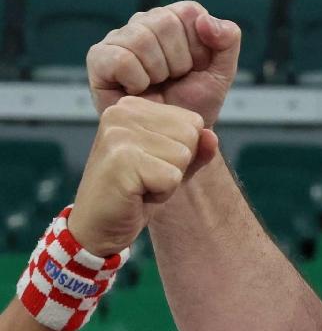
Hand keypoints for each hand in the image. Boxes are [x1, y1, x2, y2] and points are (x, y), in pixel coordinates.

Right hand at [68, 97, 217, 255]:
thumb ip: (196, 149)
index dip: (182, 151)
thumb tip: (211, 135)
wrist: (100, 224)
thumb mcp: (172, 166)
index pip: (193, 121)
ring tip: (141, 184)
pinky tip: (137, 194)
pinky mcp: (122, 159)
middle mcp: (121, 112)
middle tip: (147, 177)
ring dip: (169, 180)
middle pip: (190, 136)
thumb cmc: (135, 193)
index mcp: (132, 106)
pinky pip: (173, 177)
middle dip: (177, 165)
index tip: (153, 163)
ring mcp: (119, 134)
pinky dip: (162, 193)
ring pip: (183, 156)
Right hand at [87, 2, 240, 125]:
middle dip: (180, 61)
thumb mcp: (221, 73)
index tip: (195, 68)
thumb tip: (205, 20)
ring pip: (143, 39)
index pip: (189, 12)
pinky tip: (137, 90)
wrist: (172, 139)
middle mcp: (143, 23)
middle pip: (165, 22)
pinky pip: (121, 59)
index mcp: (173, 21)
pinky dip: (137, 80)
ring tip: (156, 86)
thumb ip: (227, 40)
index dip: (199, 46)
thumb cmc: (192, 106)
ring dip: (159, 72)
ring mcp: (118, 38)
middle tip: (173, 80)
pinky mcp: (99, 58)